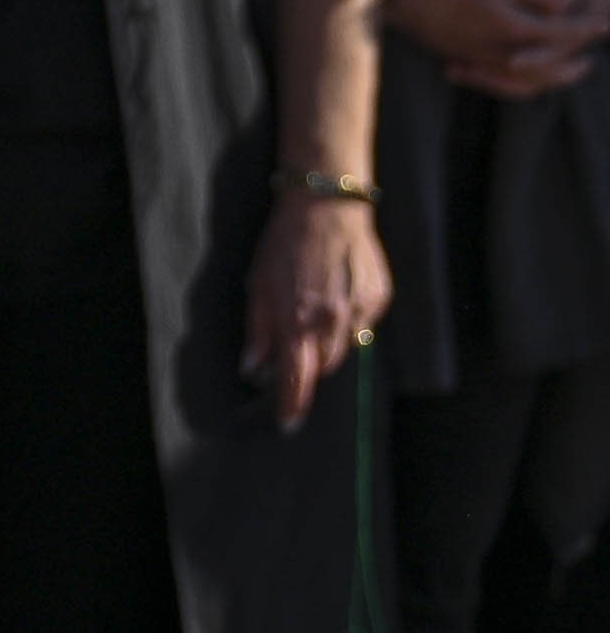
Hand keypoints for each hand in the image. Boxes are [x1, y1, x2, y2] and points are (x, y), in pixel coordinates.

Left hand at [244, 190, 391, 431]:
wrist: (326, 208)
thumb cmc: (283, 246)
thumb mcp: (257, 286)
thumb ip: (257, 330)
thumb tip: (253, 368)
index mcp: (296, 321)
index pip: (296, 378)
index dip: (291, 405)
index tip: (287, 424)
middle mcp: (331, 322)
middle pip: (322, 366)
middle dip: (307, 367)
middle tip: (294, 350)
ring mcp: (360, 312)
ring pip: (344, 349)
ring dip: (326, 345)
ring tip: (312, 315)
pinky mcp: (379, 299)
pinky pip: (362, 326)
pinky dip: (347, 322)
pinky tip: (335, 296)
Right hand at [389, 0, 609, 99]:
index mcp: (514, 27)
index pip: (562, 32)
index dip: (587, 27)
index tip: (605, 23)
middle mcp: (500, 51)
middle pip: (548, 68)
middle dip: (572, 65)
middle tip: (590, 61)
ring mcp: (479, 59)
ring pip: (524, 82)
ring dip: (548, 79)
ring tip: (559, 73)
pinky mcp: (461, 59)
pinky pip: (498, 82)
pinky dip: (515, 84)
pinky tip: (516, 75)